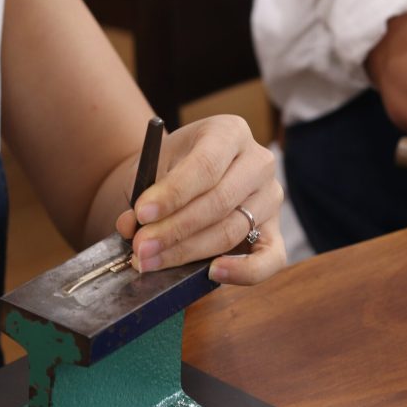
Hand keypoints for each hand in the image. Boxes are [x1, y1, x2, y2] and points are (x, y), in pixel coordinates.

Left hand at [115, 115, 286, 284]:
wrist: (183, 177)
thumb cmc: (168, 170)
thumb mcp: (150, 169)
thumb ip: (142, 194)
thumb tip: (130, 226)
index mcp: (229, 132)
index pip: (205, 165)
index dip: (173, 193)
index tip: (142, 213)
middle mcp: (258, 162)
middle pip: (218, 202)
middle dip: (174, 229)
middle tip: (141, 247)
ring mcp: (271, 198)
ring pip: (232, 231)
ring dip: (188, 252)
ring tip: (151, 261)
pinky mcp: (275, 231)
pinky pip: (270, 258)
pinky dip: (244, 272)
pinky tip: (213, 273)